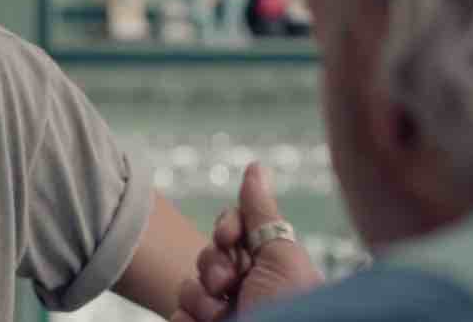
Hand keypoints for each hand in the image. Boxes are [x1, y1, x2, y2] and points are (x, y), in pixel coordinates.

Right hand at [172, 163, 324, 321]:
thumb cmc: (294, 310)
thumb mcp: (282, 257)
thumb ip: (262, 213)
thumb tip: (255, 166)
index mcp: (271, 267)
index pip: (232, 229)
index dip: (226, 228)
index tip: (231, 237)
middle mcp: (248, 289)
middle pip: (208, 253)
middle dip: (214, 265)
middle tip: (231, 284)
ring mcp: (223, 315)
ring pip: (188, 285)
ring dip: (201, 298)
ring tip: (222, 317)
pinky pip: (177, 315)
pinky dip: (187, 320)